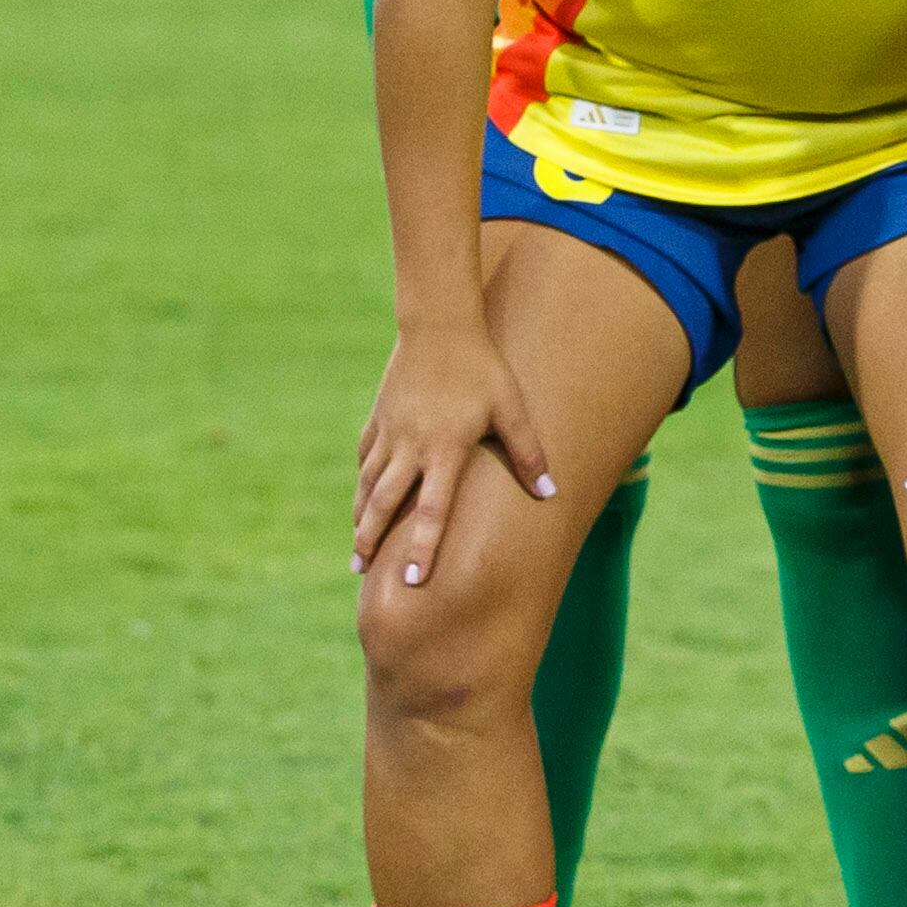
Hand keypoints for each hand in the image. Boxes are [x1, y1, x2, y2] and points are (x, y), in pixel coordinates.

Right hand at [354, 326, 552, 586]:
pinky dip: (362, 484)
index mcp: (444, 448)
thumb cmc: (482, 367)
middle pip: (385, 503)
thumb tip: (550, 492)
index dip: (421, 546)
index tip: (412, 580)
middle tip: (359, 573)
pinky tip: (362, 501)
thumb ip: (527, 452)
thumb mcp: (511, 407)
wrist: (438, 326)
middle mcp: (410, 446)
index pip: (432, 510)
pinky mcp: (378, 419)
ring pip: (369, 485)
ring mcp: (389, 433)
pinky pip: (366, 459)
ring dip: (362, 518)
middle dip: (371, 540)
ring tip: (356, 550)